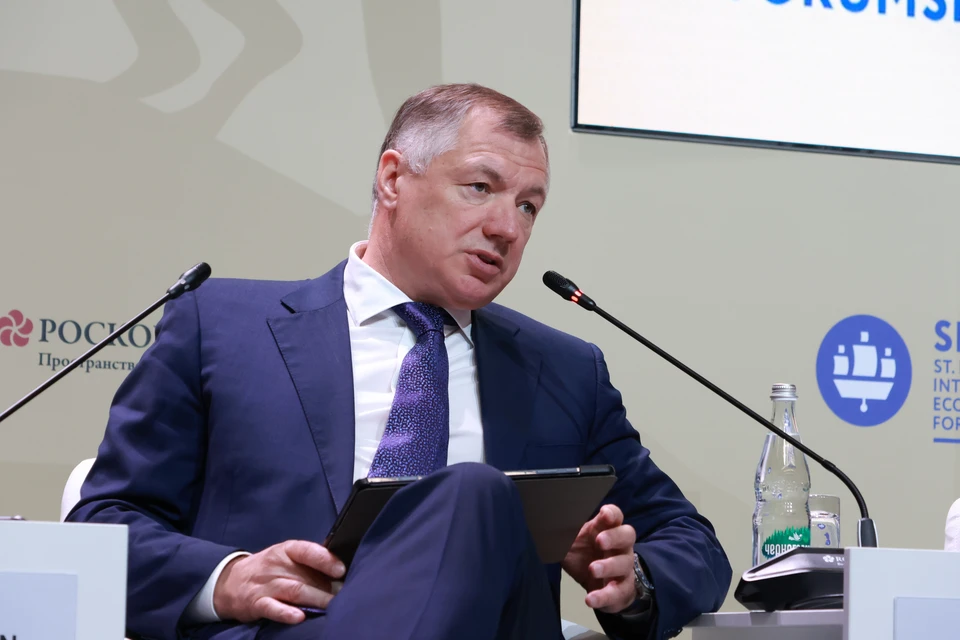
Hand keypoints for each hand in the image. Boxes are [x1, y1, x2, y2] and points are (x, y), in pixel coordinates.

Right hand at [213, 540, 345, 623]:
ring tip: (331, 606)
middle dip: (326, 588)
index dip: (324, 560)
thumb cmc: (269, 568)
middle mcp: (276, 566)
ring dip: (315, 600)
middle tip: (344, 595)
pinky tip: (300, 617)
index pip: (306, 551)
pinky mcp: (256, 604)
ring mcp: (265, 585)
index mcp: (286, 550)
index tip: (341, 570)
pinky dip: (286, 613)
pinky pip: (272, 608)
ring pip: (294, 591)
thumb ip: (310, 558)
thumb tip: (340, 563)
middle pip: (304, 577)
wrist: (230, 581)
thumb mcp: (286, 555)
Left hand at [561, 504, 637, 613]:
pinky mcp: (623, 590)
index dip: (612, 513)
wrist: (595, 583)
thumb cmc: (583, 554)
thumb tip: (544, 525)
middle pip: (627, 536)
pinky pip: (618, 593)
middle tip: (600, 541)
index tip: (604, 513)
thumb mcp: (570, 542)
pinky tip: (591, 598)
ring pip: (625, 564)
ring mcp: (624, 568)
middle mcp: (620, 546)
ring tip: (592, 569)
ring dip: (609, 566)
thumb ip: (562, 534)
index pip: (616, 516)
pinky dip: (604, 596)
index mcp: (606, 530)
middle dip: (614, 537)